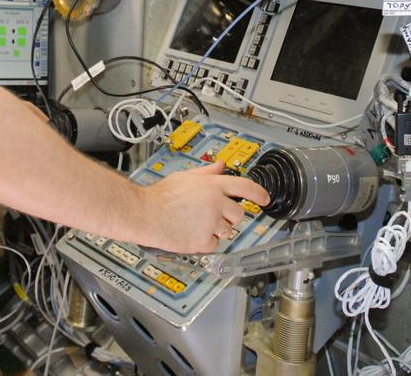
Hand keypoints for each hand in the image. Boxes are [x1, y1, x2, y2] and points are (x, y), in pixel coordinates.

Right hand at [135, 162, 270, 253]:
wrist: (145, 214)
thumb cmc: (160, 196)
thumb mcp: (185, 177)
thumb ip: (206, 173)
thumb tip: (220, 166)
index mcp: (212, 185)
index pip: (244, 187)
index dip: (258, 193)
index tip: (265, 199)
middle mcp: (215, 203)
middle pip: (238, 214)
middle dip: (230, 217)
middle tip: (213, 216)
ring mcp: (210, 223)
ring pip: (227, 231)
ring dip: (216, 230)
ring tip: (195, 224)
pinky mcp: (203, 240)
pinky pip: (214, 245)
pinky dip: (204, 243)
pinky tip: (190, 234)